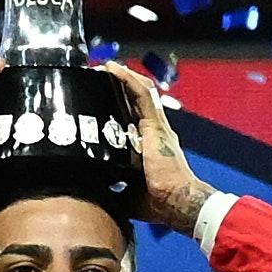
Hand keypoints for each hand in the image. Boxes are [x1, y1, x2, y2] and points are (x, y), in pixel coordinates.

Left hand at [110, 65, 210, 233]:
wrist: (177, 201)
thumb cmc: (159, 203)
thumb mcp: (128, 194)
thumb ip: (114, 189)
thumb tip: (94, 193)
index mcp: (150, 146)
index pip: (133, 117)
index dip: (119, 104)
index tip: (101, 98)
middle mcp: (155, 131)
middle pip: (135, 100)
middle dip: (118, 86)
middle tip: (97, 77)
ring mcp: (157, 125)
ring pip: (139, 91)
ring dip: (121, 78)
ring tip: (102, 68)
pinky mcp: (155, 124)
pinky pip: (142, 94)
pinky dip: (127, 79)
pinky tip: (112, 69)